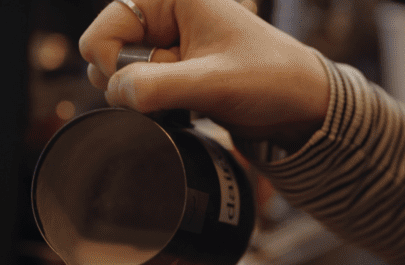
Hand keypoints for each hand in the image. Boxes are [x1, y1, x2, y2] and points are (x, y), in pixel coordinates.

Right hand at [78, 0, 329, 149]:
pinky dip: (157, 108)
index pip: (101, 33)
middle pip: (106, 57)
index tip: (149, 85)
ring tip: (190, 98)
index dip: (113, 66)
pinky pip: (142, 94)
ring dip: (148, 98)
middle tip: (179, 89)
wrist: (302, 105)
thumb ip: (159, 86)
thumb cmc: (270, 80)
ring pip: (121, 79)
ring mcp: (166, 46)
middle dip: (134, 83)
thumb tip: (116, 93)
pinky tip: (189, 109)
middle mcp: (163, 16)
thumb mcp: (215, 82)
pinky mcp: (173, 73)